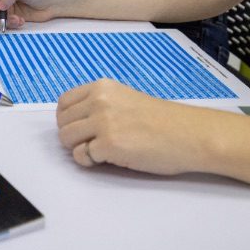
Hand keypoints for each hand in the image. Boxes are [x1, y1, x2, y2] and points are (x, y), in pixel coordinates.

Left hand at [56, 79, 208, 174]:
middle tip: (92, 143)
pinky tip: (108, 159)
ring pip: (67, 139)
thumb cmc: (162, 121)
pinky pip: (82, 156)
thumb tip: (76, 122)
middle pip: (62, 123)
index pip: (64, 102)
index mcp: (102, 87)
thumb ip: (101, 105)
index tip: (80, 128)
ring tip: (100, 151)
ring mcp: (103, 122)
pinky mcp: (109, 145)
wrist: (187, 134)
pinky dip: (90, 161)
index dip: (68, 119)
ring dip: (79, 149)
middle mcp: (99, 100)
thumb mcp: (125, 99)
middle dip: (73, 136)